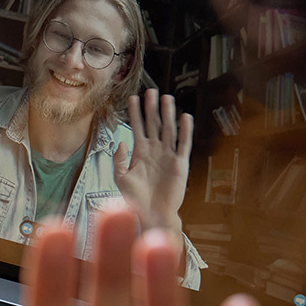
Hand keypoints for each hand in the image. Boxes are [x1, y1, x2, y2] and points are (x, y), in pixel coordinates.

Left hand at [113, 89, 193, 234]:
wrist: (151, 214)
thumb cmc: (135, 199)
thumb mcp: (121, 178)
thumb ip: (120, 160)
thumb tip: (121, 142)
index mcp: (140, 153)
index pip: (137, 127)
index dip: (135, 113)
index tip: (133, 98)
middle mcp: (155, 151)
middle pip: (154, 124)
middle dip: (152, 108)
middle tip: (151, 90)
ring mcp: (168, 156)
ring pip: (168, 130)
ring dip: (168, 114)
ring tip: (166, 98)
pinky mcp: (180, 164)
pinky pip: (183, 144)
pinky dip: (185, 131)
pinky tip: (184, 117)